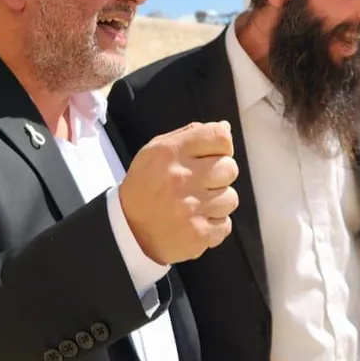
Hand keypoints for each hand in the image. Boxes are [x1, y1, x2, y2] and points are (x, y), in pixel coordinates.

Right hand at [119, 121, 239, 263]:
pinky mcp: (197, 233)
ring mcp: (190, 207)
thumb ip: (192, 134)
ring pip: (231, 198)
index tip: (211, 156)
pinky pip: (225, 224)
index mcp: (171, 152)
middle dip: (220, 175)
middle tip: (202, 183)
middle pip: (230, 168)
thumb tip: (226, 127)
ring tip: (197, 204)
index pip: (221, 137)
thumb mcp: (156, 150)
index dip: (222, 147)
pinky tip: (196, 221)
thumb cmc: (147, 183)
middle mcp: (181, 178)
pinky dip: (214, 225)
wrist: (128, 228)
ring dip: (218, 202)